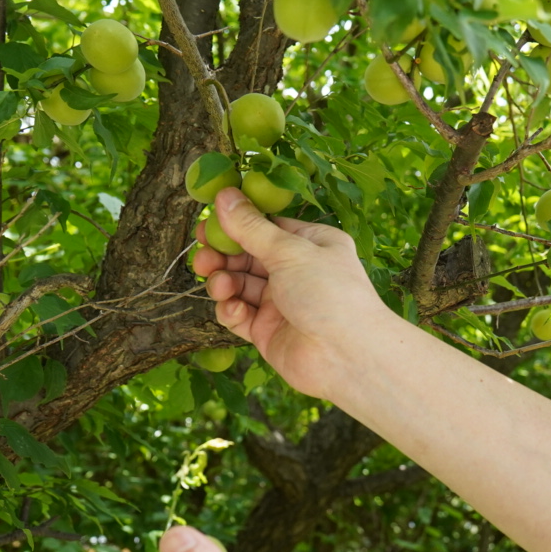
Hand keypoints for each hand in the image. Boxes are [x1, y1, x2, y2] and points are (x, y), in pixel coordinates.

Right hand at [192, 189, 396, 401]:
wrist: (347, 356)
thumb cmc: (330, 294)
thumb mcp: (289, 251)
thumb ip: (251, 227)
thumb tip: (225, 195)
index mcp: (312, 244)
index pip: (266, 227)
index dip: (236, 225)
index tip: (208, 224)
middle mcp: (297, 271)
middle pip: (248, 256)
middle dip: (223, 255)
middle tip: (203, 256)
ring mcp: (282, 302)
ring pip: (239, 285)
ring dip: (223, 282)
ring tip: (220, 285)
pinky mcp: (268, 331)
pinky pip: (239, 314)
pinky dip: (230, 310)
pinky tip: (233, 309)